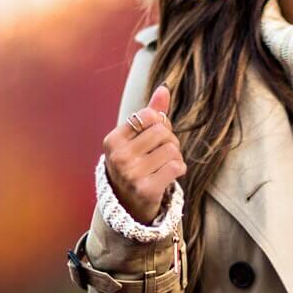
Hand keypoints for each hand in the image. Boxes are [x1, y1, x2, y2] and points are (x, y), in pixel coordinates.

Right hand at [101, 82, 185, 225]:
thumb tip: (164, 88)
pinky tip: (171, 175)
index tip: (153, 137)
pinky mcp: (146, 189)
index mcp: (113, 140)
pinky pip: (176, 167)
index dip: (159, 124)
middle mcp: (119, 157)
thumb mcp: (137, 138)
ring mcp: (131, 174)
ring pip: (172, 150)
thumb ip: (150, 113)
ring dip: (176, 157)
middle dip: (170, 140)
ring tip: (165, 165)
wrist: (129, 204)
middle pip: (162, 132)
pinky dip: (179, 169)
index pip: (149, 116)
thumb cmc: (135, 164)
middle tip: (162, 153)